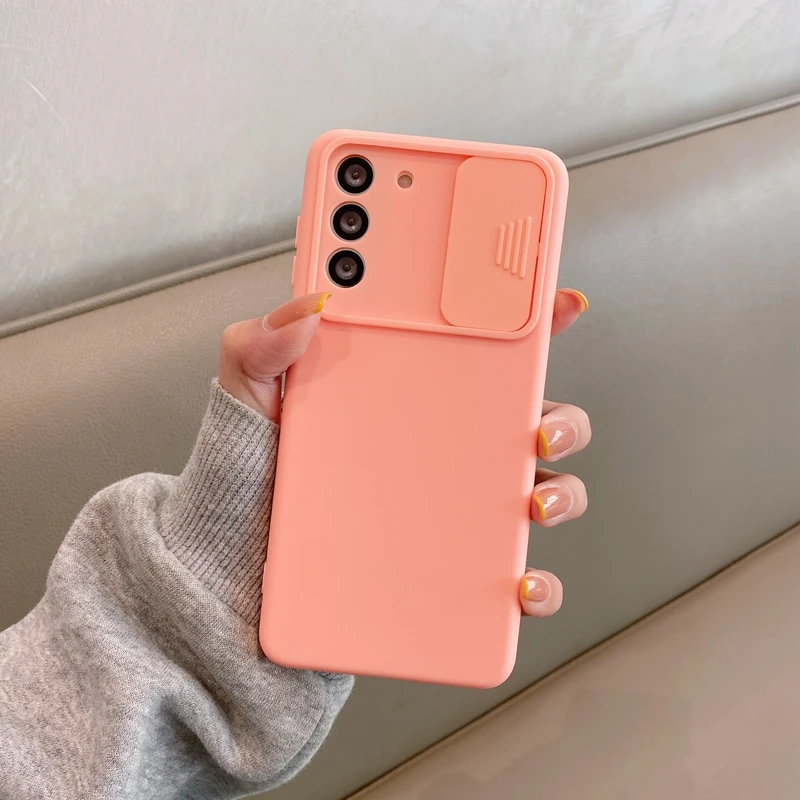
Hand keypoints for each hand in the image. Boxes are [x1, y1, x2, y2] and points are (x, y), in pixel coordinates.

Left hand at [219, 288, 590, 618]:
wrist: (233, 572)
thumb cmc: (249, 480)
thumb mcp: (249, 402)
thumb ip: (262, 346)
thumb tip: (309, 304)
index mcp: (408, 393)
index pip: (479, 349)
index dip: (528, 322)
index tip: (557, 304)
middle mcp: (442, 447)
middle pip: (529, 420)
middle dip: (560, 419)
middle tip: (540, 426)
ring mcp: (452, 508)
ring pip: (539, 492)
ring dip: (562, 495)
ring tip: (536, 503)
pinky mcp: (450, 570)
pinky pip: (511, 575)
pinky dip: (535, 582)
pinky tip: (519, 581)